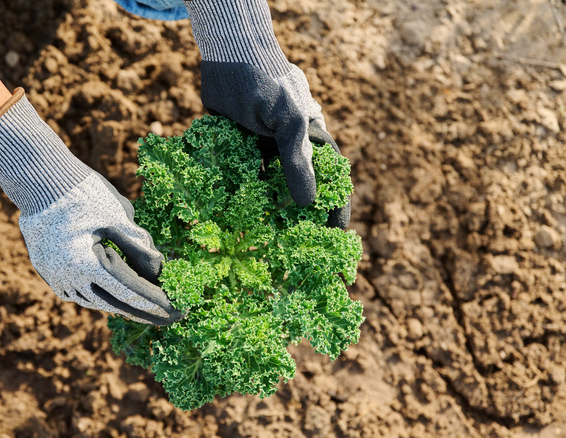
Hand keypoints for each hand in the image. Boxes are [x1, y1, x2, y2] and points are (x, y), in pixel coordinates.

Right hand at [20, 173, 182, 325]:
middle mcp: (68, 277)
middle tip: (169, 319)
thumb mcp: (117, 215)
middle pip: (113, 304)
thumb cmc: (83, 192)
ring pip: (94, 302)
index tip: (177, 310)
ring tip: (146, 310)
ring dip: (120, 305)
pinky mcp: (48, 271)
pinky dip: (99, 296)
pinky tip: (114, 296)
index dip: (155, 302)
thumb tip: (160, 268)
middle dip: (144, 311)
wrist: (40, 179)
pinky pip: (77, 293)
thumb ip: (139, 244)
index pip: (129, 292)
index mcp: (86, 264)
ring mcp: (55, 277)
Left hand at [185, 0, 350, 227]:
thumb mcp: (289, 122)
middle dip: (297, 222)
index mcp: (312, 144)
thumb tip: (306, 205)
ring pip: (269, 191)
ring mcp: (264, 152)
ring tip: (263, 247)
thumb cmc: (268, 84)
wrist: (229, 56)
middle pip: (298, 193)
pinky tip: (232, 220)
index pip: (331, 185)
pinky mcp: (238, 150)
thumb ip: (296, 162)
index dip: (334, 214)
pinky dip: (239, 198)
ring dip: (266, 214)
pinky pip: (241, 180)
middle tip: (294, 255)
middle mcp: (290, 151)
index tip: (336, 244)